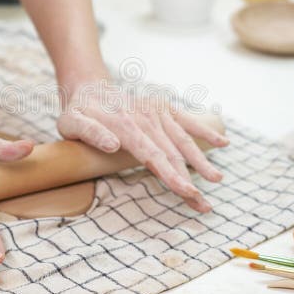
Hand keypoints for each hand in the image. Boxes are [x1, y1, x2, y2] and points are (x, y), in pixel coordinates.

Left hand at [57, 81, 227, 211]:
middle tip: (204, 205)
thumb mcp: (71, 123)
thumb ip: (90, 133)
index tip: (187, 192)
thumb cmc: (78, 113)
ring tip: (217, 180)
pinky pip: (187, 121)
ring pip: (183, 141)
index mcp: (126, 126)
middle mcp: (146, 118)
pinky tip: (223, 143)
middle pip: (172, 154)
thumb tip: (113, 145)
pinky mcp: (163, 108)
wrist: (88, 89)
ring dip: (201, 162)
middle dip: (190, 181)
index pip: (154, 156)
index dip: (172, 175)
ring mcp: (157, 112)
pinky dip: (205, 131)